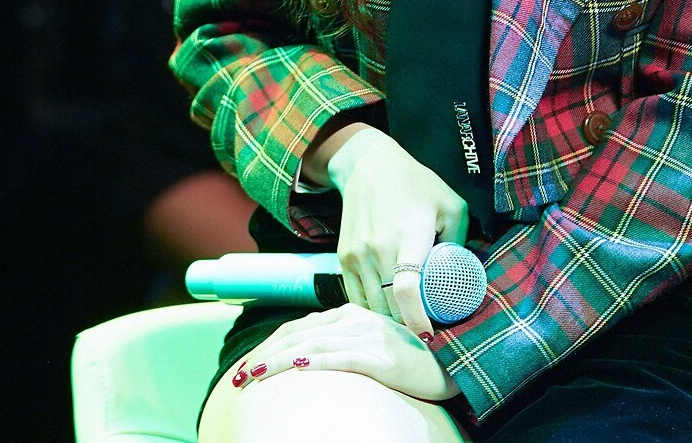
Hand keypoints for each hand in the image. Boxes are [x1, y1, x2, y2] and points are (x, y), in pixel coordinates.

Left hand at [228, 302, 461, 401]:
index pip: (299, 328)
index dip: (270, 345)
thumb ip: (343, 342)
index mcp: (351, 313)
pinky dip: (313, 362)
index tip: (249, 364)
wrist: (451, 364)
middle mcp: (356, 318)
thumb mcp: (371, 344)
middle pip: (298, 335)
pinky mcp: (380, 356)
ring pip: (310, 346)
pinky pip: (339, 358)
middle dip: (264, 356)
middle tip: (240, 377)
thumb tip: (306, 356)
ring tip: (252, 378)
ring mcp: (368, 335)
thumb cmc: (409, 360)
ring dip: (276, 363)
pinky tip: (294, 369)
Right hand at [323, 125, 470, 336]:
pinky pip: (356, 296)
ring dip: (389, 320)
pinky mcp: (344, 256)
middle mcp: (379, 247)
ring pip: (372, 305)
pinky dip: (371, 309)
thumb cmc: (416, 185)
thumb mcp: (451, 205)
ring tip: (406, 322)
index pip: (407, 288)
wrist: (367, 165)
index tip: (429, 336)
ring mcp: (358, 253)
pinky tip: (386, 310)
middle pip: (389, 306)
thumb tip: (461, 277)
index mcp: (409, 235)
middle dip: (407, 326)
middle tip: (424, 329)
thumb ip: (459, 242)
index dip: (417, 319)